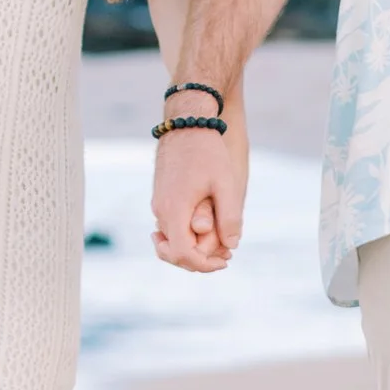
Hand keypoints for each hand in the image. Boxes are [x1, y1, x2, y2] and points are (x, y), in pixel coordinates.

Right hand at [151, 115, 249, 271]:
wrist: (187, 124)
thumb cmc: (208, 152)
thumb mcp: (225, 184)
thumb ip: (229, 217)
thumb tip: (232, 246)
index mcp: (175, 210)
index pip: (182, 254)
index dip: (204, 265)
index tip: (225, 260)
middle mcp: (161, 211)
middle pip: (172, 253)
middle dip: (197, 262)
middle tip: (224, 258)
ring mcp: (158, 205)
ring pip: (169, 242)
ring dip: (191, 250)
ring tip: (219, 246)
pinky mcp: (160, 198)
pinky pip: (169, 228)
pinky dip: (184, 236)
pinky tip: (205, 231)